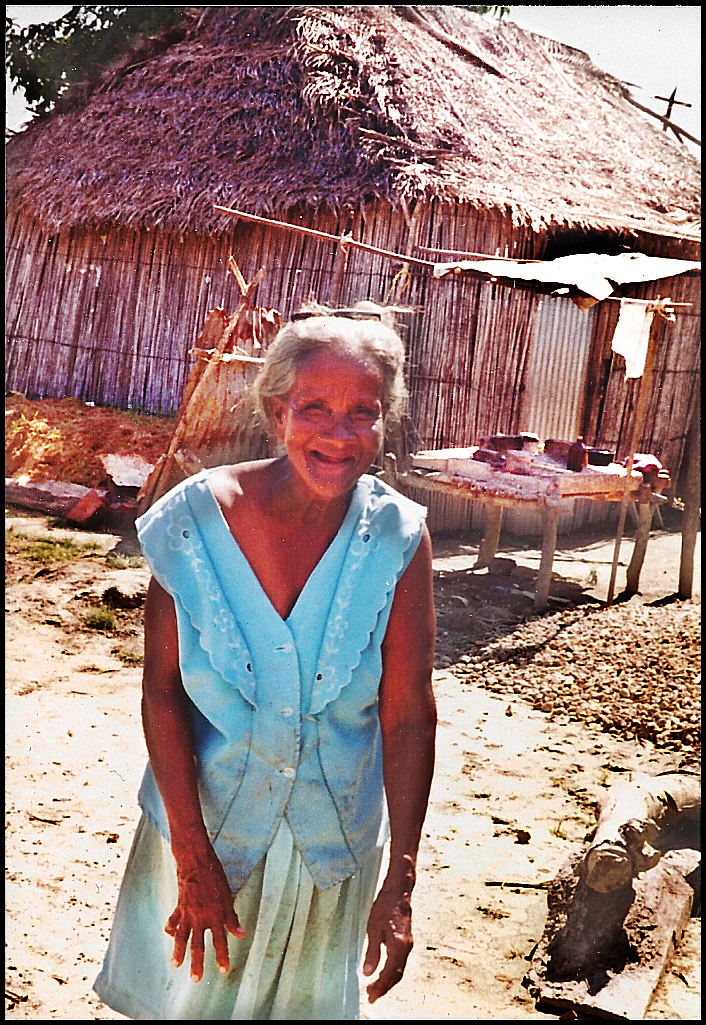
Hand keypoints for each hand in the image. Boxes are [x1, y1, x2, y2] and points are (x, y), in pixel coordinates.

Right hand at [166, 843, 245, 981]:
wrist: (196, 862)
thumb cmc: (215, 877)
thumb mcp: (228, 896)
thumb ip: (232, 918)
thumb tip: (241, 935)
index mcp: (216, 915)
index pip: (220, 941)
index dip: (222, 956)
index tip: (223, 970)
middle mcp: (200, 917)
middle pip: (198, 945)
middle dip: (197, 963)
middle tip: (196, 979)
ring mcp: (188, 913)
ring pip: (182, 938)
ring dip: (179, 952)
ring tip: (176, 965)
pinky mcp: (179, 907)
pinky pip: (173, 922)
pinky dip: (171, 929)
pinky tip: (170, 936)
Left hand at [362, 882, 413, 1002]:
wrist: (398, 891)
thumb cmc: (385, 906)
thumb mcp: (373, 928)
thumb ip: (372, 952)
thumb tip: (368, 973)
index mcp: (398, 946)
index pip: (390, 974)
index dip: (380, 988)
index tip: (371, 997)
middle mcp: (406, 948)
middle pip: (397, 975)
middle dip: (384, 987)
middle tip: (371, 996)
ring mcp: (408, 944)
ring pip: (399, 969)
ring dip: (388, 980)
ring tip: (374, 987)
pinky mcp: (406, 940)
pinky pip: (400, 962)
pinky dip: (392, 971)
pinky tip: (383, 971)